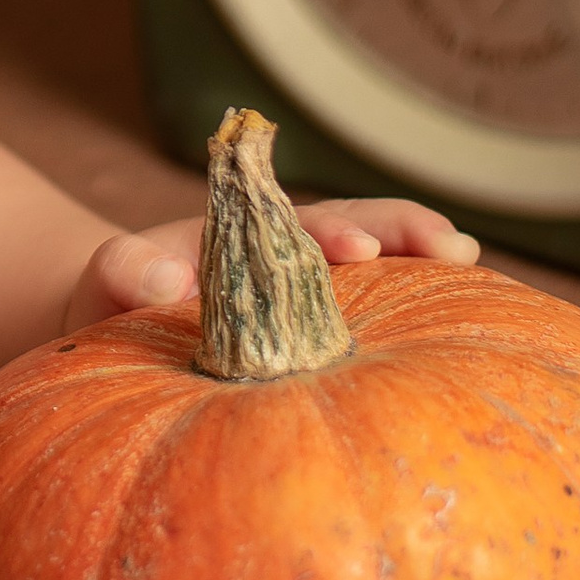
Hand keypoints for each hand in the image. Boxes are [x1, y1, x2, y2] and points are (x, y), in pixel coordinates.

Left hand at [64, 195, 477, 335]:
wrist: (115, 337)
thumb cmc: (116, 301)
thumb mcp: (107, 279)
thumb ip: (124, 269)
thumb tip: (164, 280)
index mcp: (245, 234)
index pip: (298, 219)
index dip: (334, 226)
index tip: (360, 245)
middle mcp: (288, 256)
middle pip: (357, 230)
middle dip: (404, 232)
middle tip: (453, 247)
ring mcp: (307, 300)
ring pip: (379, 280)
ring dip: (426, 277)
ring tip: (473, 277)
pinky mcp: (315, 346)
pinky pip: (368, 336)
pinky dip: (413, 332)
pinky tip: (454, 361)